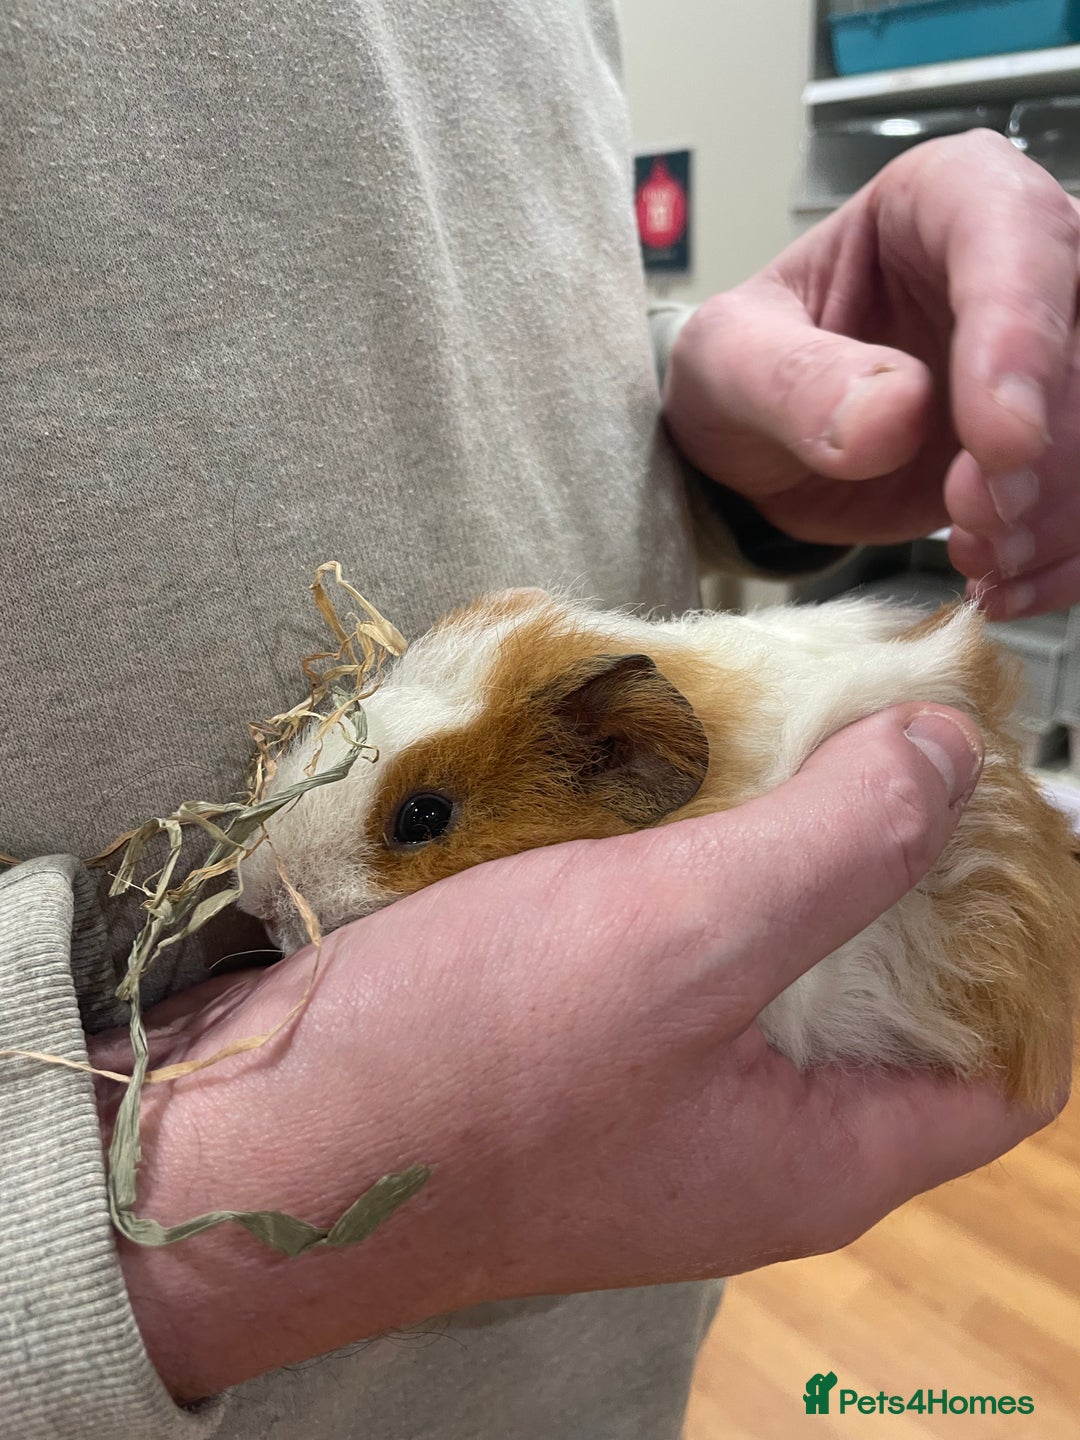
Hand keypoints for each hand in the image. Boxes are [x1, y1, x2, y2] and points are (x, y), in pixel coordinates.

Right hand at [92, 705, 1058, 1402]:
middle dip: (906, 859)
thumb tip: (957, 755)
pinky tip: (668, 767)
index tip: (1013, 808)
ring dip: (784, 839)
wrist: (260, 1139)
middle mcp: (758, 1129)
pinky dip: (688, 854)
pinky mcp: (579, 1035)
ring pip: (775, 949)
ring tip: (790, 720)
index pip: (1010, 1061)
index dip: (1039, 936)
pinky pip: (673, 936)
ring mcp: (663, 1083)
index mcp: (826, 1149)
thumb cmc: (480, 1064)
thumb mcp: (687, 939)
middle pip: (893, 990)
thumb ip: (840, 845)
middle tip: (896, 728)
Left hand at [662, 130, 1079, 618]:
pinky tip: (1008, 587)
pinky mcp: (1056, 443)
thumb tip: (892, 416)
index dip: (1022, 338)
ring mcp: (1049, 358)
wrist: (755, 451)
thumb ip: (796, 381)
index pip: (1016, 237)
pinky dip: (1070, 555)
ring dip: (1060, 511)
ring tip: (977, 555)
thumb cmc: (744, 373)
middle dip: (1052, 446)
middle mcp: (1020, 264)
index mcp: (942, 200)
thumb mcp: (728, 363)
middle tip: (977, 515)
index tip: (1002, 441)